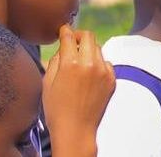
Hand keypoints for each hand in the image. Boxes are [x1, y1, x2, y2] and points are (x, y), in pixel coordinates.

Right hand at [43, 25, 114, 156]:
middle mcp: (90, 64)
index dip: (65, 31)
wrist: (75, 129)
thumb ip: (56, 59)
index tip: (64, 30)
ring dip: (89, 50)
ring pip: (98, 49)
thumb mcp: (47, 82)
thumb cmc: (56, 108)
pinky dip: (98, 64)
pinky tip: (89, 75)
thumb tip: (63, 46)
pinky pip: (106, 63)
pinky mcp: (112, 80)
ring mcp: (104, 72)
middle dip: (79, 36)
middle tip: (73, 42)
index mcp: (71, 63)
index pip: (69, 36)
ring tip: (80, 62)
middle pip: (89, 36)